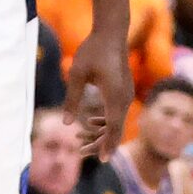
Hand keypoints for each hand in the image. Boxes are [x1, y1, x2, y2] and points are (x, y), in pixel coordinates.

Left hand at [66, 28, 132, 155]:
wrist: (112, 32)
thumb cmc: (92, 50)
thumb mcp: (76, 73)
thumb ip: (71, 99)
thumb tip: (66, 124)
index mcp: (114, 95)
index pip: (114, 127)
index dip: (107, 145)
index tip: (102, 161)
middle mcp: (124, 97)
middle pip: (116, 128)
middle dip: (101, 143)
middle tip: (81, 153)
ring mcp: (126, 94)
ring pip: (118, 122)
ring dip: (102, 133)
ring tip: (82, 141)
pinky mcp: (124, 90)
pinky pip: (118, 113)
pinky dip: (106, 122)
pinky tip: (91, 123)